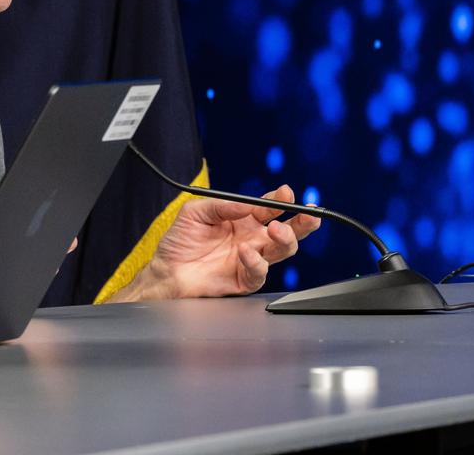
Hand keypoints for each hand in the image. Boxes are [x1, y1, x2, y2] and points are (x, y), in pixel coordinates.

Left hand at [118, 186, 320, 300]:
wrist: (165, 272)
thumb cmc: (180, 241)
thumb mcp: (197, 211)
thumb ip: (223, 204)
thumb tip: (247, 203)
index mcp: (245, 220)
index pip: (271, 207)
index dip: (282, 199)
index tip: (286, 192)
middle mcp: (252, 239)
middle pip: (288, 230)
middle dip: (303, 222)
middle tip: (308, 215)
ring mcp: (250, 260)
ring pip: (282, 251)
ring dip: (285, 238)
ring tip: (274, 229)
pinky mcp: (243, 280)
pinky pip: (260, 273)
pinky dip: (257, 262)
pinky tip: (246, 251)